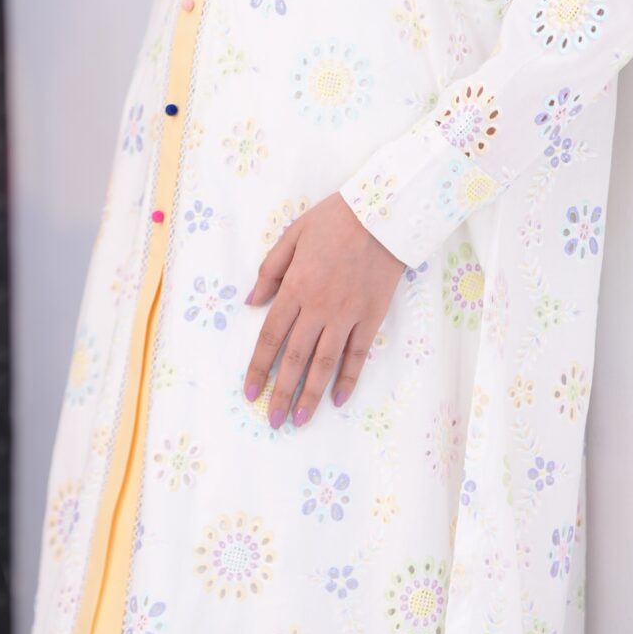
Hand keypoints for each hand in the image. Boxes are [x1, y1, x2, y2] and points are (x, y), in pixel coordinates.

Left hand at [242, 193, 404, 426]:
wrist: (383, 212)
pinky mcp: (372, 317)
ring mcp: (347, 315)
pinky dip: (349, 379)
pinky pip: (358, 355)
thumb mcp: (293, 234)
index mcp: (296, 287)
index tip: (250, 392)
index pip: (271, 336)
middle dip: (281, 393)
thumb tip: (252, 302)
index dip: (258, 367)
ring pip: (324, 363)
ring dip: (310, 394)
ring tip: (300, 420)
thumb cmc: (335, 219)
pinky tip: (339, 400)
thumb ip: (271, 270)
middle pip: (295, 358)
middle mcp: (319, 307)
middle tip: (273, 421)